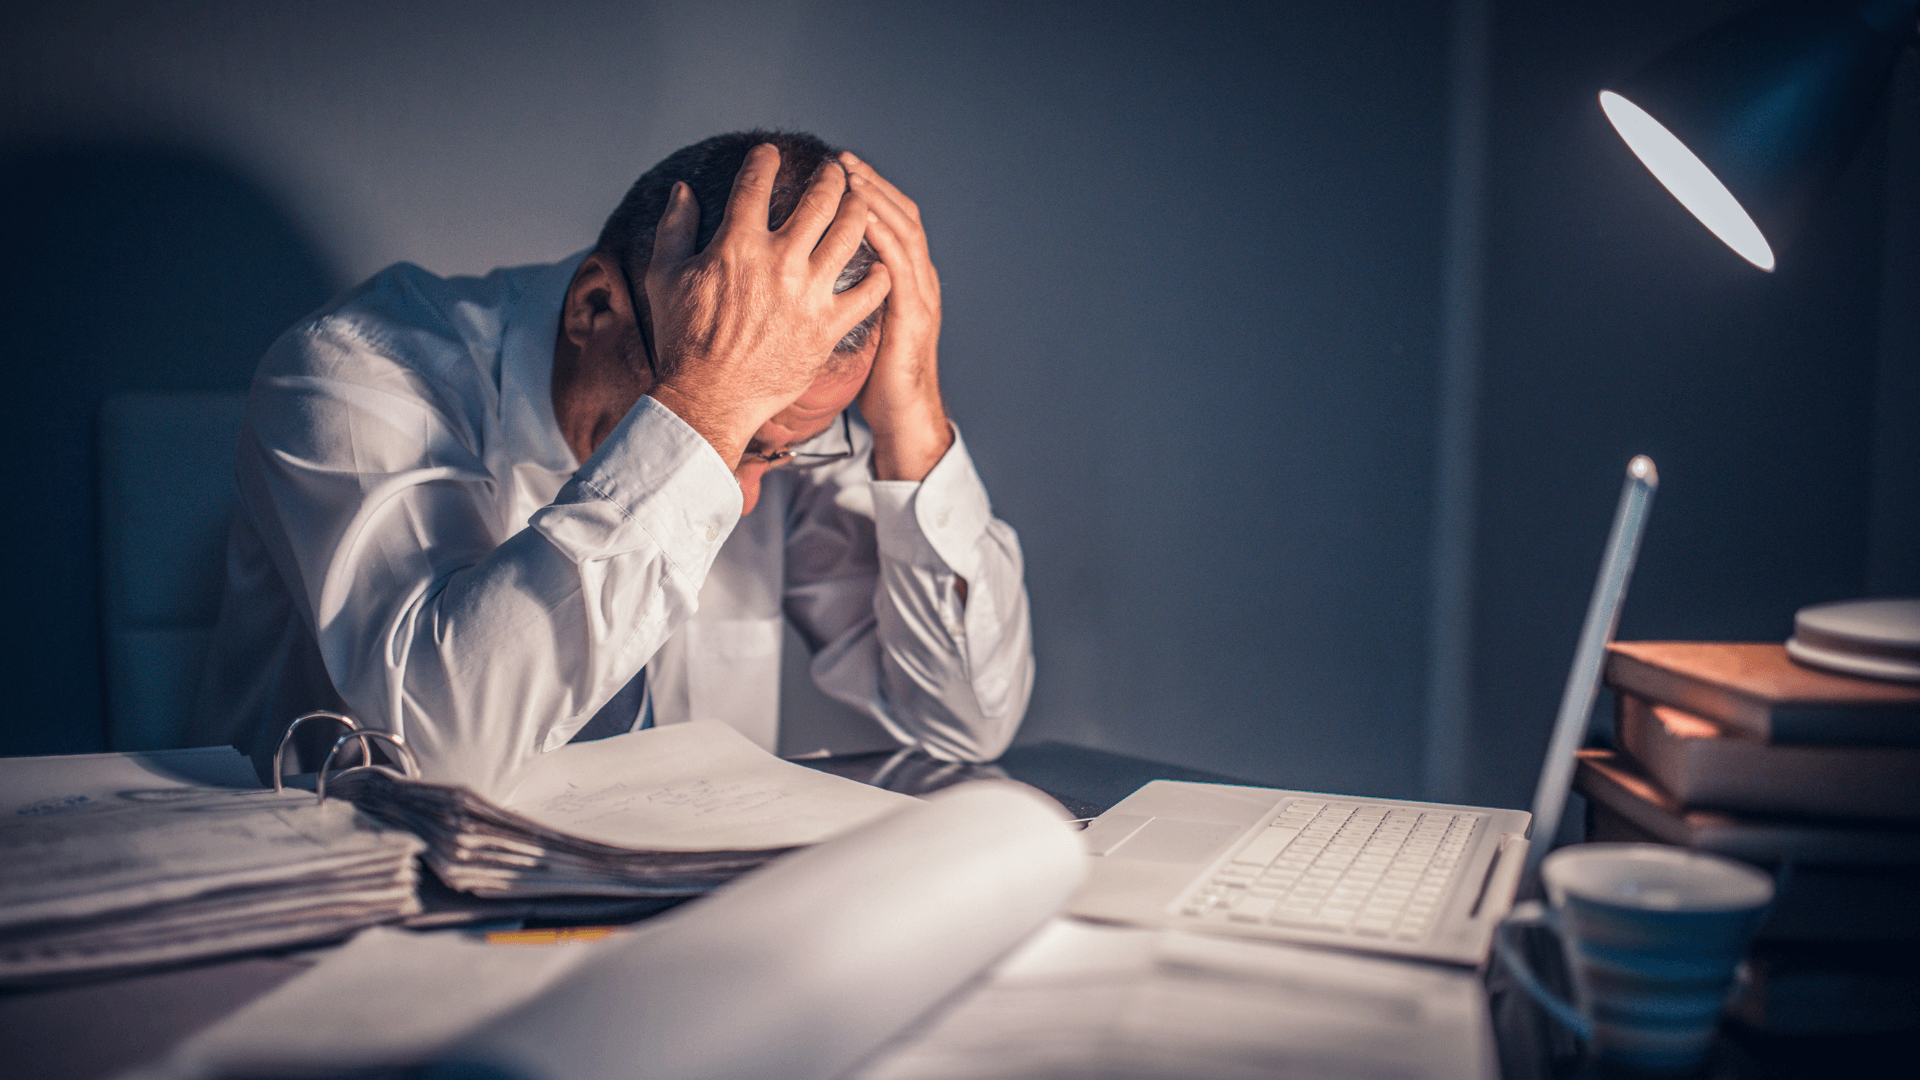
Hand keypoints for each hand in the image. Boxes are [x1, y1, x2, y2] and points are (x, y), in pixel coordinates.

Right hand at [645, 145, 890, 466]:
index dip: (765, 160)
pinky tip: (883, 264)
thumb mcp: (664, 276)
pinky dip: (880, 274)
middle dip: (832, 176)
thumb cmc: (682, 339)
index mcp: (737, 244)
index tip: (771, 153)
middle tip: (836, 170)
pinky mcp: (828, 327)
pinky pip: (869, 293)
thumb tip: (684, 190)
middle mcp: (779, 262)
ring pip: (850, 235)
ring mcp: (808, 294)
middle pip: (820, 200)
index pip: (756, 183)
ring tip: (861, 202)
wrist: (708, 398)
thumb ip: (675, 227)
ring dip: (860, 210)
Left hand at [842, 153, 952, 481]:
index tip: (839, 167)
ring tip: (851, 177)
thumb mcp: (862, 327)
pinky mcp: (914, 318)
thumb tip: (813, 272)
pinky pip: (900, 268)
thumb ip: (850, 295)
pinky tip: (863, 220)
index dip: (869, 191)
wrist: (904, 418)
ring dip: (877, 200)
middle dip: (871, 184)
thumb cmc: (877, 379)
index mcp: (906, 280)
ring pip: (904, 233)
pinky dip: (884, 238)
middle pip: (901, 215)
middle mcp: (919, 281)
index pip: (890, 221)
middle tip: (842, 159)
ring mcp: (921, 297)